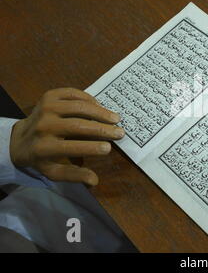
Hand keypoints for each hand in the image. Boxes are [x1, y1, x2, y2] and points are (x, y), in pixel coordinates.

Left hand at [9, 88, 124, 185]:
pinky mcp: (48, 96)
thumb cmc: (42, 157)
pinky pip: (72, 94)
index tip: (109, 148)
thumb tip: (94, 181)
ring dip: (100, 112)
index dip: (91, 148)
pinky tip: (100, 106)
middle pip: (77, 125)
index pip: (71, 147)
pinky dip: (88, 99)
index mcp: (43, 147)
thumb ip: (74, 175)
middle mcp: (43, 126)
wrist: (20, 138)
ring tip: (115, 118)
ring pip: (77, 107)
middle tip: (119, 132)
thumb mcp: (54, 171)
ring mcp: (45, 108)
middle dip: (102, 129)